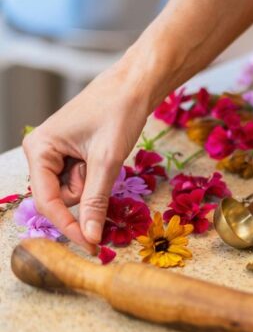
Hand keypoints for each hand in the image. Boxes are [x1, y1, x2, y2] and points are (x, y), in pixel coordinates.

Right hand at [22, 65, 149, 252]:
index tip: (91, 246)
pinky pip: (82, 181)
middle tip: (106, 181)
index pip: (47, 202)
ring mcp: (56, 154)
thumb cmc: (118, 112)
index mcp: (40, 149)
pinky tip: (105, 157)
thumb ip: (96, 200)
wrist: (134, 85)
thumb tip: (90, 237)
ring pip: (73, 192)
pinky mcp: (71, 155)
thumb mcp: (108, 160)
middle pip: (59, 199)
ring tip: (106, 158)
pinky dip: (97, 178)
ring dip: (94, 186)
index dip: (69, 227)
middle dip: (85, 198)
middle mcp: (41, 152)